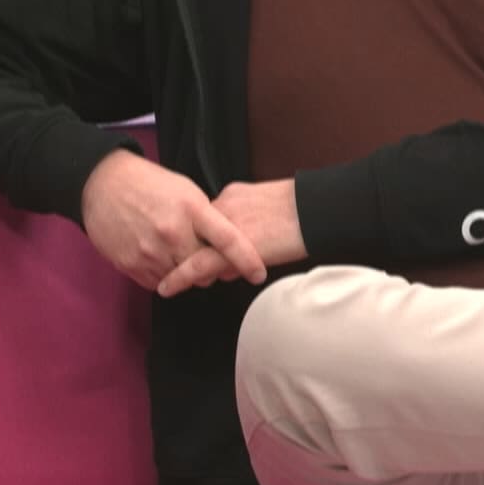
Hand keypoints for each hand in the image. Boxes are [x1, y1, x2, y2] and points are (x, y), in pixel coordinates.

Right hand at [79, 150, 266, 292]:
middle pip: (205, 269)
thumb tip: (224, 245)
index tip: (259, 274)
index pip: (228, 240)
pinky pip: (157, 283)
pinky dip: (164, 276)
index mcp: (191, 208)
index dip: (247, 260)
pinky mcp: (130, 264)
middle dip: (211, 269)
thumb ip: (206, 218)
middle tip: (208, 259)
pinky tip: (159, 256)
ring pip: (181, 280)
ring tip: (177, 251)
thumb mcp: (186, 190)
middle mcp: (172, 232)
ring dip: (186, 273)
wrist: (102, 184)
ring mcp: (149, 251)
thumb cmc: (150, 184)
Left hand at [157, 179, 305, 297]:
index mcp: (231, 195)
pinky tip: (168, 288)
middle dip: (188, 256)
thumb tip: (237, 251)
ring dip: (185, 269)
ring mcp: (223, 227)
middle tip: (178, 275)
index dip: (199, 241)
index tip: (192, 253)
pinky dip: (179, 277)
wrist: (315, 210)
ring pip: (193, 251)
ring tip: (172, 285)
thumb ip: (246, 224)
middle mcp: (221, 208)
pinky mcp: (229, 248)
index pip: (204, 222)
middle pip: (194, 237)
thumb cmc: (304, 212)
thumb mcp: (268, 208)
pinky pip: (198, 265)